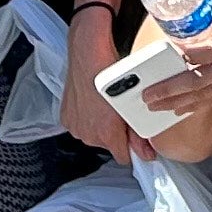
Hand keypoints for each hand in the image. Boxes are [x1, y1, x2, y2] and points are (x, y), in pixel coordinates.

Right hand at [61, 18, 145, 163]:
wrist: (89, 54)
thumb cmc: (110, 73)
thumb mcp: (130, 104)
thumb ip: (137, 134)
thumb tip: (146, 154)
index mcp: (106, 132)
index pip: (122, 158)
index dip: (130, 148)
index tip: (132, 139)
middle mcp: (88, 133)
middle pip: (107, 145)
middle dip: (113, 132)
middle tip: (116, 112)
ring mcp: (76, 126)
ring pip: (93, 135)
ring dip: (98, 125)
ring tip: (102, 105)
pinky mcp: (66, 118)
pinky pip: (80, 125)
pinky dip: (86, 118)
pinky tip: (91, 103)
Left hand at [143, 0, 211, 111]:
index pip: (201, 53)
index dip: (179, 57)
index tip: (159, 56)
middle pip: (197, 82)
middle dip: (169, 90)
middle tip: (146, 96)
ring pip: (205, 96)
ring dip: (179, 103)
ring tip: (156, 107)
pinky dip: (197, 105)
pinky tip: (181, 109)